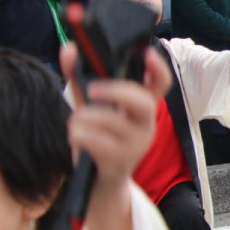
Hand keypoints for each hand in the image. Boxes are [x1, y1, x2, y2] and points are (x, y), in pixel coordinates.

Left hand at [61, 42, 171, 186]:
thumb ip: (79, 76)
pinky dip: (77, 135)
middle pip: (144, 102)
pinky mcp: (119, 161)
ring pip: (110, 121)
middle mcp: (145, 124)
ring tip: (76, 121)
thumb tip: (69, 48)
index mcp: (142, 106)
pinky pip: (95, 140)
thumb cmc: (98, 136)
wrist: (97, 181)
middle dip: (116, 92)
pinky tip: (76, 138)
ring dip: (84, 118)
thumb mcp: (90, 105)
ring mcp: (135, 144)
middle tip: (92, 90)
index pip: (161, 85)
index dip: (158, 68)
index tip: (146, 53)